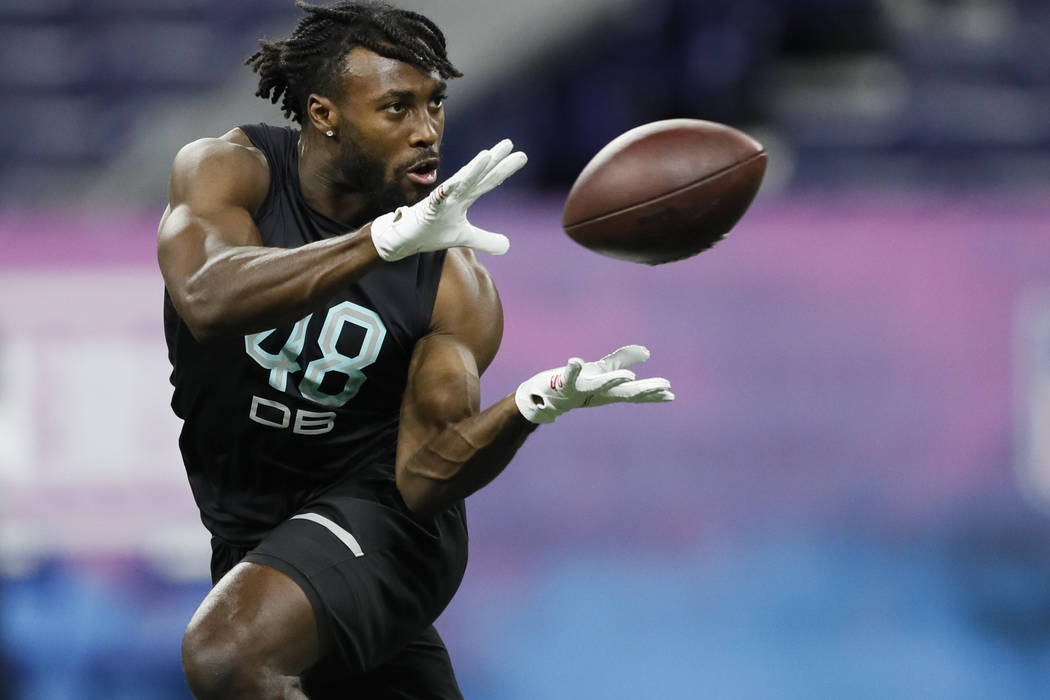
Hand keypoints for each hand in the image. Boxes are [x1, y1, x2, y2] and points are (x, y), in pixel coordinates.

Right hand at [369, 139, 527, 260]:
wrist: (405, 240)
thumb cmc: (432, 232)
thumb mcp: (465, 238)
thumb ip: (485, 239)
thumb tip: (507, 245)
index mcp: (464, 197)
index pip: (488, 181)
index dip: (503, 169)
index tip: (521, 156)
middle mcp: (455, 194)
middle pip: (478, 175)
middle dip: (494, 160)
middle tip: (510, 143)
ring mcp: (441, 200)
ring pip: (460, 182)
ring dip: (473, 169)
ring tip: (487, 155)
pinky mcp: (428, 209)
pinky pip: (438, 198)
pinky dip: (447, 191)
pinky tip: (455, 183)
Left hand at [514, 345, 673, 423]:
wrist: (548, 396)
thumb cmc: (580, 383)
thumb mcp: (605, 370)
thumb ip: (625, 359)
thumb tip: (647, 353)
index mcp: (611, 390)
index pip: (636, 393)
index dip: (654, 393)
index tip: (671, 394)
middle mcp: (600, 392)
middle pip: (626, 392)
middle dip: (645, 389)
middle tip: (665, 387)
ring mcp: (583, 388)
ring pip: (600, 385)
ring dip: (613, 380)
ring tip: (629, 375)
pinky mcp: (565, 382)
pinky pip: (569, 375)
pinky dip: (573, 368)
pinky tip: (575, 360)